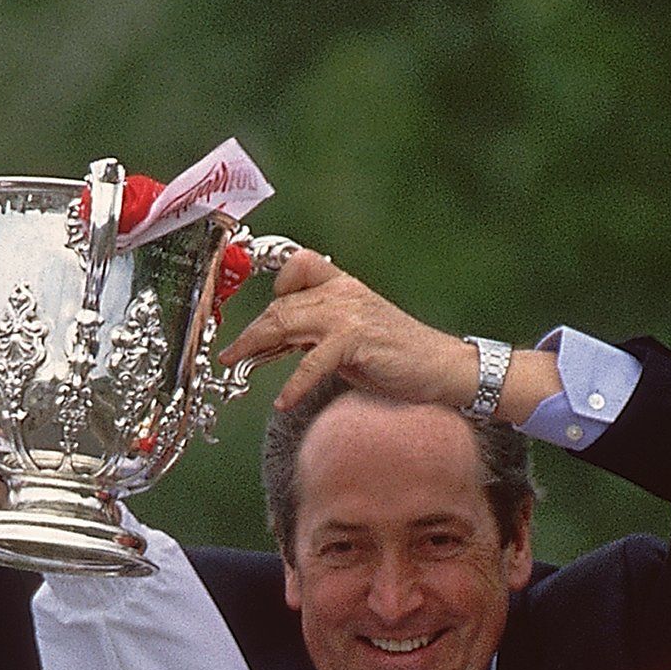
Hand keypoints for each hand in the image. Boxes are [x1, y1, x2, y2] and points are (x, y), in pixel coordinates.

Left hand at [211, 250, 566, 413]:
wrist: (442, 367)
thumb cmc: (398, 357)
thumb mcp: (350, 339)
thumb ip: (316, 334)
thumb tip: (278, 345)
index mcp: (343, 285)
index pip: (295, 268)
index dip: (271, 290)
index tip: (253, 319)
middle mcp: (343, 292)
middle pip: (281, 304)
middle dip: (251, 331)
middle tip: (228, 354)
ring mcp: (349, 314)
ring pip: (288, 323)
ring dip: (257, 347)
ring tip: (237, 366)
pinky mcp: (356, 340)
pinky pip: (312, 361)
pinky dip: (295, 383)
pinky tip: (283, 400)